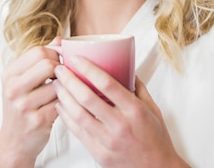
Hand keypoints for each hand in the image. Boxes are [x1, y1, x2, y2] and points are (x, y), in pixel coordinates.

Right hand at [0, 37, 61, 167]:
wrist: (14, 142)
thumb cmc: (21, 108)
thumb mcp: (23, 80)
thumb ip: (40, 59)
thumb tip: (60, 39)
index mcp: (9, 74)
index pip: (38, 51)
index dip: (55, 53)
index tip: (61, 60)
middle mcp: (13, 88)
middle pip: (48, 64)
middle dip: (62, 68)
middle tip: (64, 76)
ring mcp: (23, 105)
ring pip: (58, 84)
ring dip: (66, 87)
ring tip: (64, 91)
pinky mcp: (37, 121)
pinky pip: (62, 103)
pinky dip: (67, 102)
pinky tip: (65, 104)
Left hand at [53, 56, 189, 167]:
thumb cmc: (155, 139)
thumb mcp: (153, 109)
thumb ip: (138, 87)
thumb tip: (125, 67)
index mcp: (134, 110)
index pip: (107, 84)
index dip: (89, 69)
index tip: (77, 58)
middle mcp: (120, 125)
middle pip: (87, 98)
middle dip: (69, 80)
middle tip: (60, 69)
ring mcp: (108, 141)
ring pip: (78, 115)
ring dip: (64, 97)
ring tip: (57, 84)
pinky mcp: (99, 154)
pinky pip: (78, 132)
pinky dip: (67, 116)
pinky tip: (61, 105)